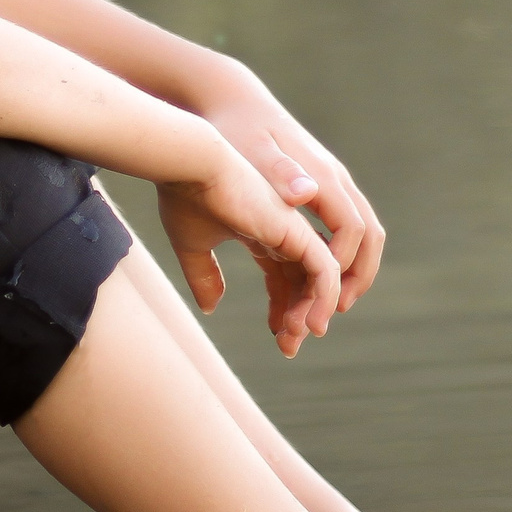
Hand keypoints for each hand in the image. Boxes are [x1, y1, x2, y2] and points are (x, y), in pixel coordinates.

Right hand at [157, 146, 343, 356]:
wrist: (191, 164)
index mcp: (265, 230)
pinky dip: (323, 299)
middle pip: (305, 282)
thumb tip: (210, 307)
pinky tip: (309, 323)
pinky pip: (325, 273)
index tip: (277, 337)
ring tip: (294, 339)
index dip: (282, 308)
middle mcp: (286, 230)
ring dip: (311, 313)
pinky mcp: (296, 231)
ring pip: (320, 280)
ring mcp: (294, 230)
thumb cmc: (186, 195)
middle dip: (299, 316)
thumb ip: (204, 276)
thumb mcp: (193, 245)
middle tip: (288, 348)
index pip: (285, 277)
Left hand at [189, 60, 385, 311]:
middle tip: (331, 315)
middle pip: (367, 237)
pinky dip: (320, 264)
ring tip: (316, 311)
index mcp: (323, 178)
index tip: (323, 299)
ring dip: (342, 277)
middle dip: (355, 279)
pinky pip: (329, 234)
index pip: (352, 230)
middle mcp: (332, 183)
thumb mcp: (252, 152)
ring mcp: (323, 188)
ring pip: (352, 238)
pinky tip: (296, 290)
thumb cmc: (234, 128)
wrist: (226, 98)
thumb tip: (308, 194)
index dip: (342, 267)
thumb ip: (280, 172)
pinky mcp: (308, 194)